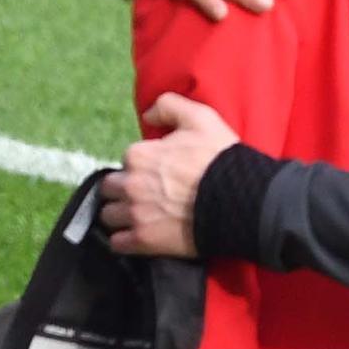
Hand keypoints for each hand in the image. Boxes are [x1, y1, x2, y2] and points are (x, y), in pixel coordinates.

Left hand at [100, 94, 238, 256]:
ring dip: (120, 215)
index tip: (157, 173)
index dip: (141, 166)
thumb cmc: (220, 160)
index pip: (126, 160)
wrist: (239, 202)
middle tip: (144, 195)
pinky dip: (124, 240)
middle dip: (123, 190)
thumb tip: (147, 114)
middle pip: (109, 188)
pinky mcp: (143, 241)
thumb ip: (169, 106)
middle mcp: (130, 184)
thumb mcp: (201, 118)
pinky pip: (118, 243)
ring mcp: (135, 214)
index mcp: (139, 155)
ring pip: (109, 215)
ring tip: (138, 216)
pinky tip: (136, 236)